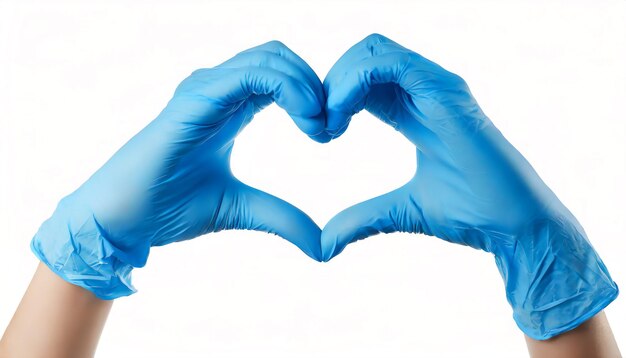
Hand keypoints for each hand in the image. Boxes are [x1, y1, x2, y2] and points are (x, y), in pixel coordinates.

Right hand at [31, 41, 326, 299]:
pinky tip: (306, 118)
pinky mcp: (195, 99)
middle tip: (330, 128)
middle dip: (315, 86)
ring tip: (319, 125)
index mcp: (232, 108)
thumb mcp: (242, 210)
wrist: (125, 220)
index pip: (281, 75)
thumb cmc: (171, 209)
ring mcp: (205, 90)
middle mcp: (219, 90)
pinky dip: (288, 87)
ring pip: (269, 58)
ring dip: (306, 85)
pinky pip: (250, 74)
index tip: (330, 133)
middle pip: (280, 58)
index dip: (313, 95)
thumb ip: (283, 218)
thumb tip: (322, 246)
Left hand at [320, 34, 618, 339]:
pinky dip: (354, 82)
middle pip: (364, 55)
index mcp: (414, 109)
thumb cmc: (469, 215)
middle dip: (330, 83)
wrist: (513, 228)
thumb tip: (324, 244)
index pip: (363, 79)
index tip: (319, 134)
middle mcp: (426, 91)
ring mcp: (438, 87)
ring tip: (328, 124)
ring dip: (338, 81)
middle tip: (317, 125)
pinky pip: (389, 63)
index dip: (333, 97)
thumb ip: (360, 219)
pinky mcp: (447, 92)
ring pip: (373, 50)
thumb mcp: (399, 212)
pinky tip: (341, 118)